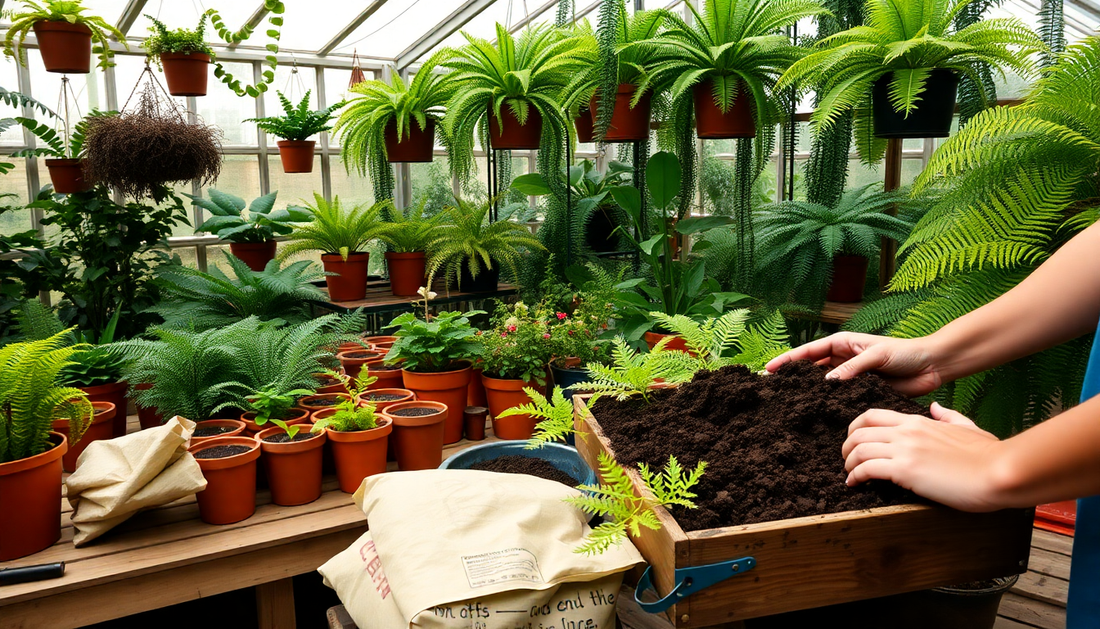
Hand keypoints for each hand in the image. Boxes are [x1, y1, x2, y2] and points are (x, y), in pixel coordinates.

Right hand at [765, 332, 945, 396]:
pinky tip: (817, 415)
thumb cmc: (905, 352)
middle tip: (772, 390)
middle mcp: (842, 359)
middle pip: (810, 369)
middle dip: (792, 377)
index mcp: (842, 343)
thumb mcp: (877, 355)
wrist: (931, 366)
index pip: (808, 352)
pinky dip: (828, 405)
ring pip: (822, 385)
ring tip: (788, 404)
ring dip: (808, 393)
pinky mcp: (861, 392)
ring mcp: (850, 377)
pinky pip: (839, 399)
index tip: (769, 370)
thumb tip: (827, 382)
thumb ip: (852, 368)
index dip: (788, 360)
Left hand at [842, 403, 1005, 511]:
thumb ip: (948, 416)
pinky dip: (855, 476)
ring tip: (849, 475)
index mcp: (918, 421)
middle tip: (846, 460)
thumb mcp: (967, 427)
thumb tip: (935, 407)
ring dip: (848, 463)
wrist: (1000, 472)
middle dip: (846, 446)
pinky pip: (867, 468)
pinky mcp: (906, 470)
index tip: (854, 443)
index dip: (856, 428)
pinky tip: (855, 484)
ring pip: (858, 448)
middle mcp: (907, 431)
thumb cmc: (988, 455)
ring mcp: (905, 449)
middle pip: (859, 430)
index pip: (872, 416)